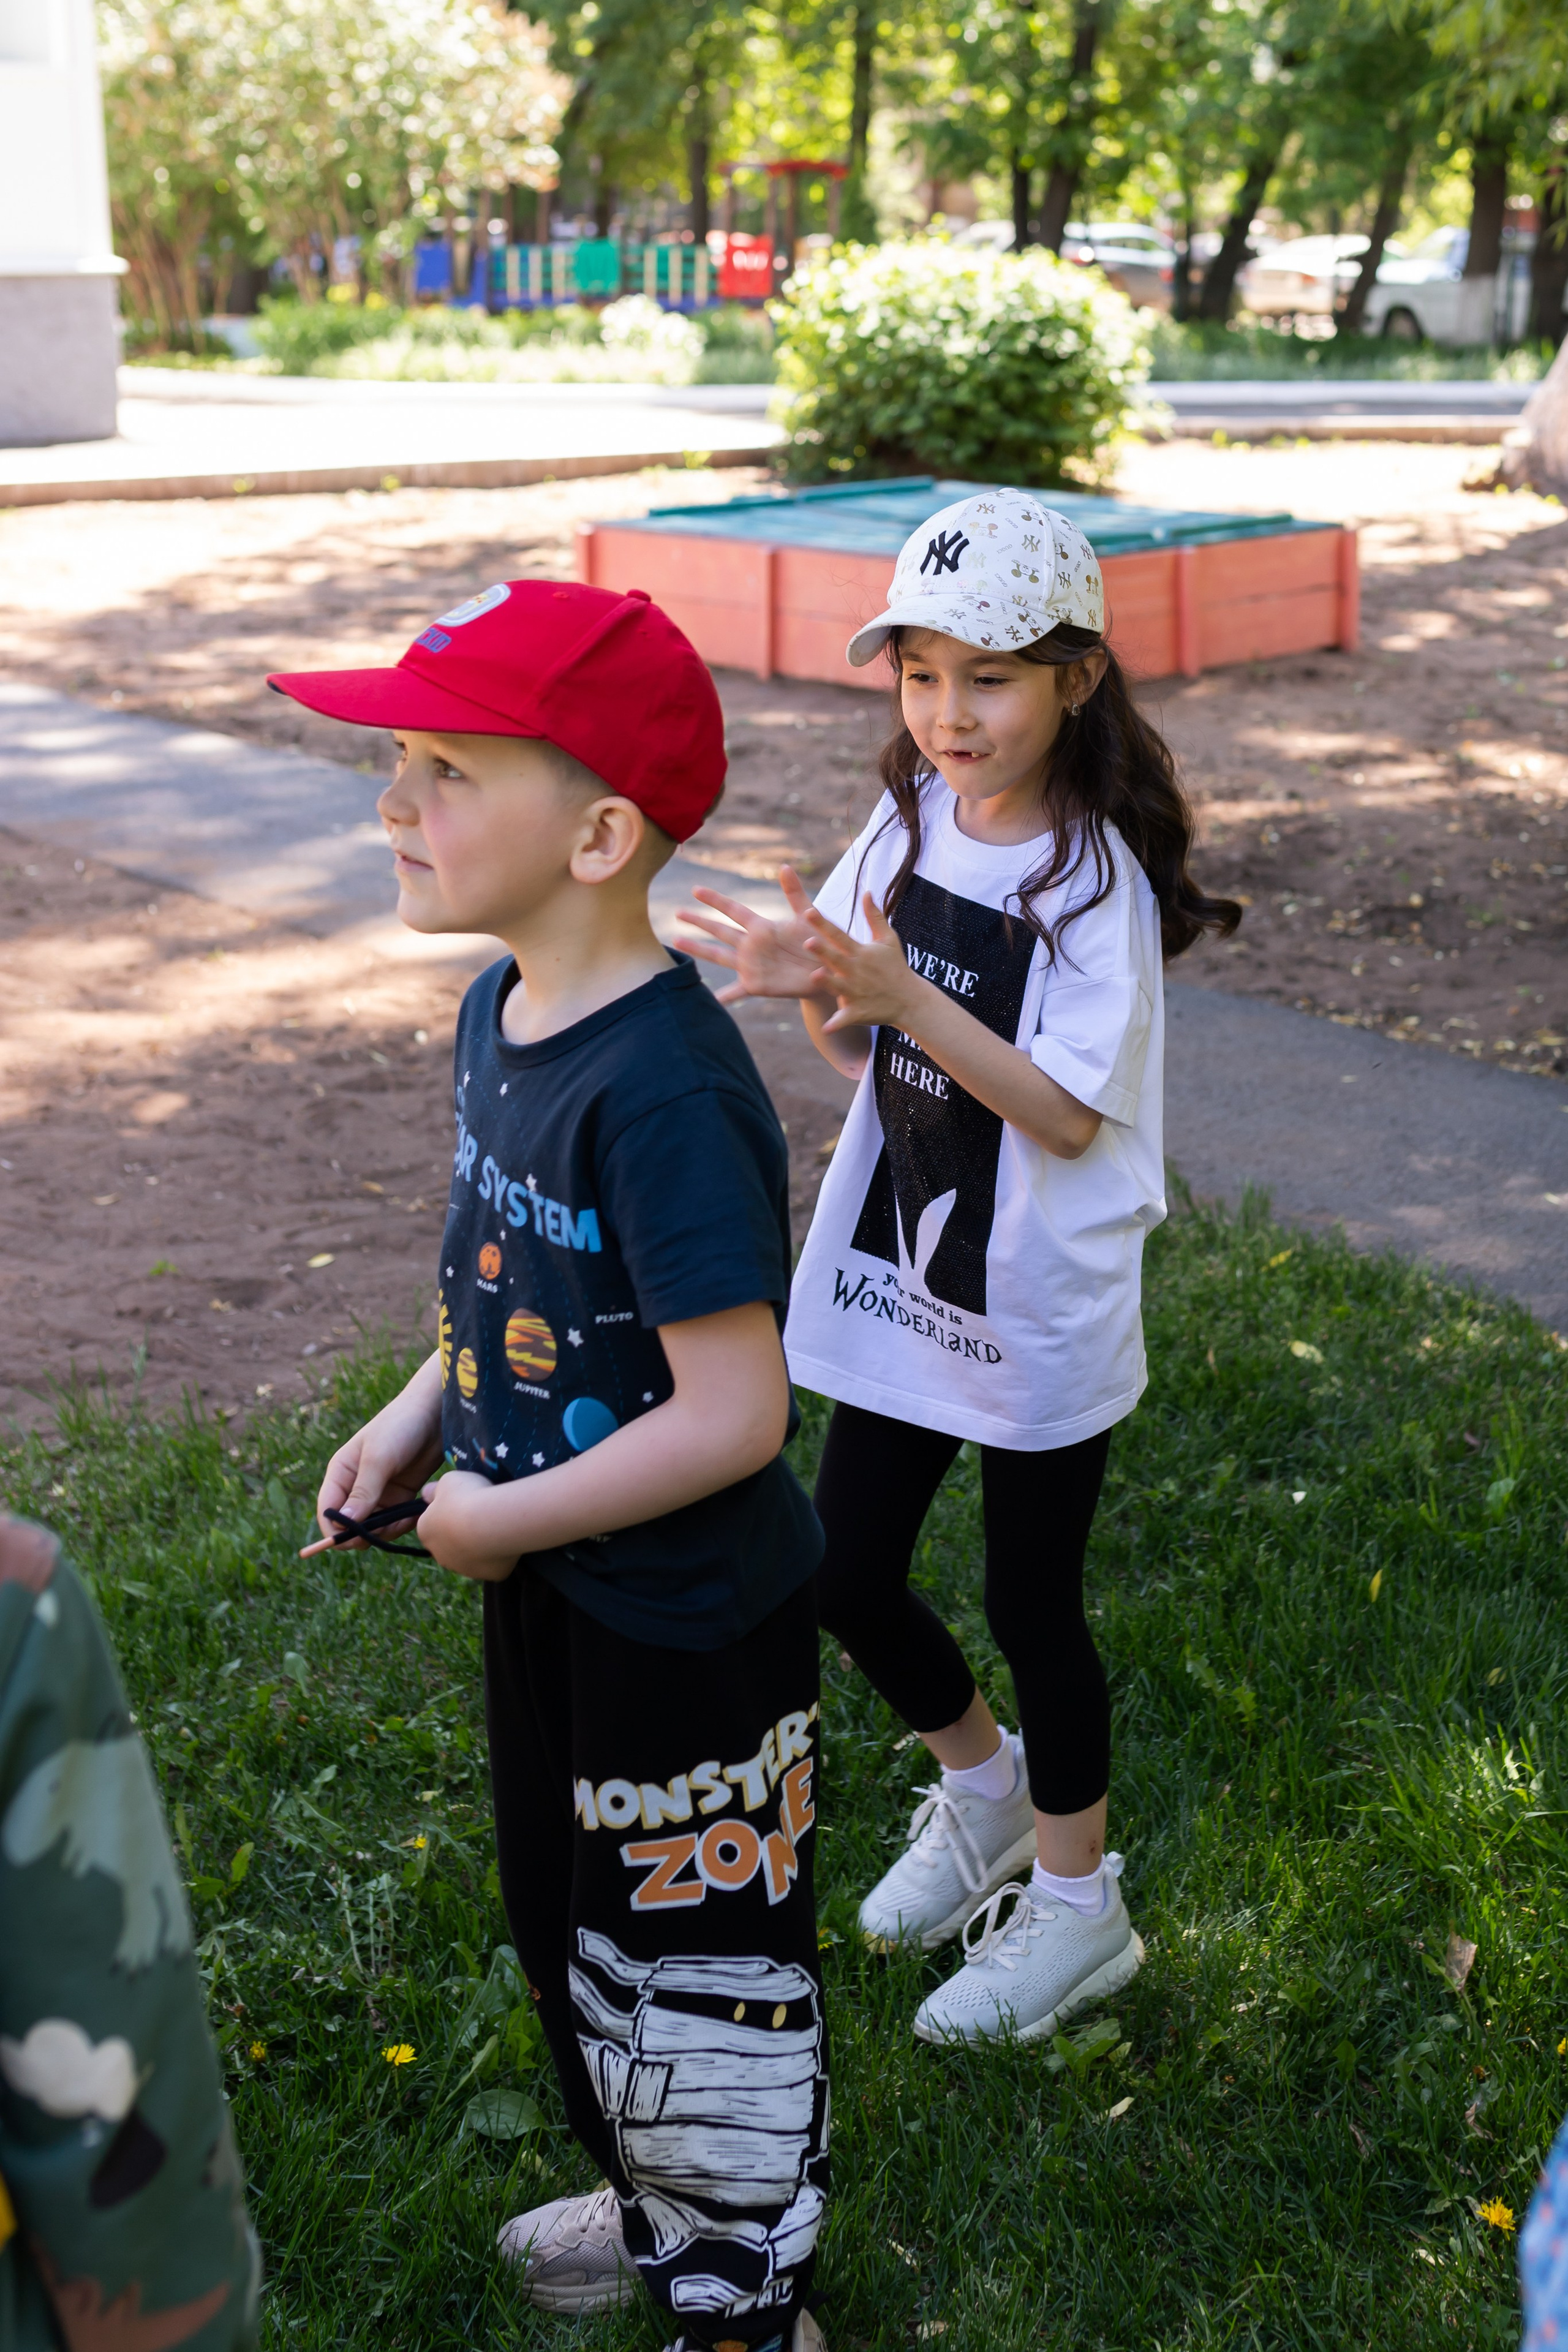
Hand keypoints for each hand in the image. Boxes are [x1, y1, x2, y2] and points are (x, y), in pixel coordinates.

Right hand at [304, 1356, 442, 1557]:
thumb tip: (344, 1524)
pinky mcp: (400, 1496)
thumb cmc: (400, 1427)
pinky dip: (402, 1525)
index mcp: (341, 1473)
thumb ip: (363, 1491)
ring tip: (403, 1520)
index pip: (328, 1509)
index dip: (333, 1529)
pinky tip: (414, 1516)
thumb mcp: (379, 1458)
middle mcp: (356, 1485)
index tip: (349, 1540)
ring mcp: (379, 1492)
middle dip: (361, 1534)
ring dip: (385, 1531)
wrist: (436, 1414)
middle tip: (379, 1534)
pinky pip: (395, 1521)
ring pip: (373, 1527)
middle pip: (349, 1523)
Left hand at [415, 1470, 524, 1582]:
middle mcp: (440, 1555)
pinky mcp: (488, 1575)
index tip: (462, 1503)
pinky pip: (493, 1563)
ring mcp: (464, 1568)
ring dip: (478, 1544)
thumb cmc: (466, 1497)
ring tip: (494, 1525)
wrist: (492, 1521)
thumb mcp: (447, 1481)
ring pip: (470, 1556)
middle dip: (461, 1533)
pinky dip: (498, 1553)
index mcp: (426, 1531)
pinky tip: (506, 1539)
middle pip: (449, 1543)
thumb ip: (435, 1489)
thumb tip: (427, 1494)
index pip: (432, 1523)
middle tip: (478, 1515)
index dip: (447, 1513)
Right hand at [673, 866, 830, 1004]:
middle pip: (719, 931)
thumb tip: (784, 866)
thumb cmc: (819, 941)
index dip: (715, 900)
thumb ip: (794, 893)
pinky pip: (735, 992)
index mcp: (761, 927)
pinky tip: (709, 999)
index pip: (733, 910)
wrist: (829, 971)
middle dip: (699, 922)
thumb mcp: (807, 916)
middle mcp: (751, 945)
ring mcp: (751, 965)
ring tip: (677, 942)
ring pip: (719, 956)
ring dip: (698, 949)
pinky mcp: (756, 985)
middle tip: (677, 912)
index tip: (696, 890)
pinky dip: (722, 996)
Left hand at [806, 891, 925, 1033]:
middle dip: (823, 951)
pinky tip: (827, 1029)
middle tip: (807, 942)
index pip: (839, 935)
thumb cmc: (895, 966)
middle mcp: (856, 971)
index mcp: (861, 952)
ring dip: (827, 983)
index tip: (808, 911)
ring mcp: (857, 992)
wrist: (909, 999)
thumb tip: (867, 892)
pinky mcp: (858, 1011)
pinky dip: (837, 1024)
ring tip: (814, 977)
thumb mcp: (889, 939)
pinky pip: (845, 1019)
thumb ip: (875, 916)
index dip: (824, 924)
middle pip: (836, 958)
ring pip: (838, 987)